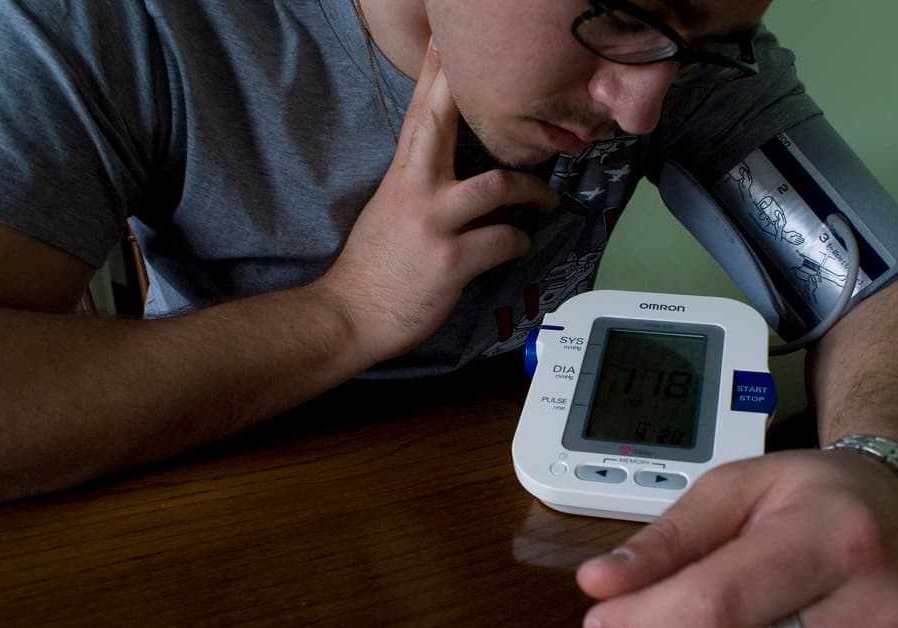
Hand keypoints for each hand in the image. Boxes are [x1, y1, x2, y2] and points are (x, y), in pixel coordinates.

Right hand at [321, 40, 556, 364]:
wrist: (351, 314)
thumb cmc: (373, 268)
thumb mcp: (390, 213)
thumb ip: (424, 190)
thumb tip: (472, 184)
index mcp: (400, 178)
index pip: (418, 115)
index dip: (434, 76)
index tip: (444, 42)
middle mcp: (416, 192)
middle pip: (442, 123)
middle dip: (466, 90)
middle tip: (499, 72)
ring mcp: (434, 225)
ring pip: (498, 188)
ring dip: (531, 191)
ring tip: (546, 197)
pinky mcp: (452, 260)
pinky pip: (503, 240)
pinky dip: (519, 242)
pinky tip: (519, 245)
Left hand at [576, 449, 897, 627]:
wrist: (894, 509)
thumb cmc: (807, 493)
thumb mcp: (731, 487)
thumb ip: (666, 540)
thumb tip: (601, 584)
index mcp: (832, 536)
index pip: (717, 604)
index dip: (643, 622)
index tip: (598, 622)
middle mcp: (868, 607)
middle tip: (669, 601)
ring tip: (719, 611)